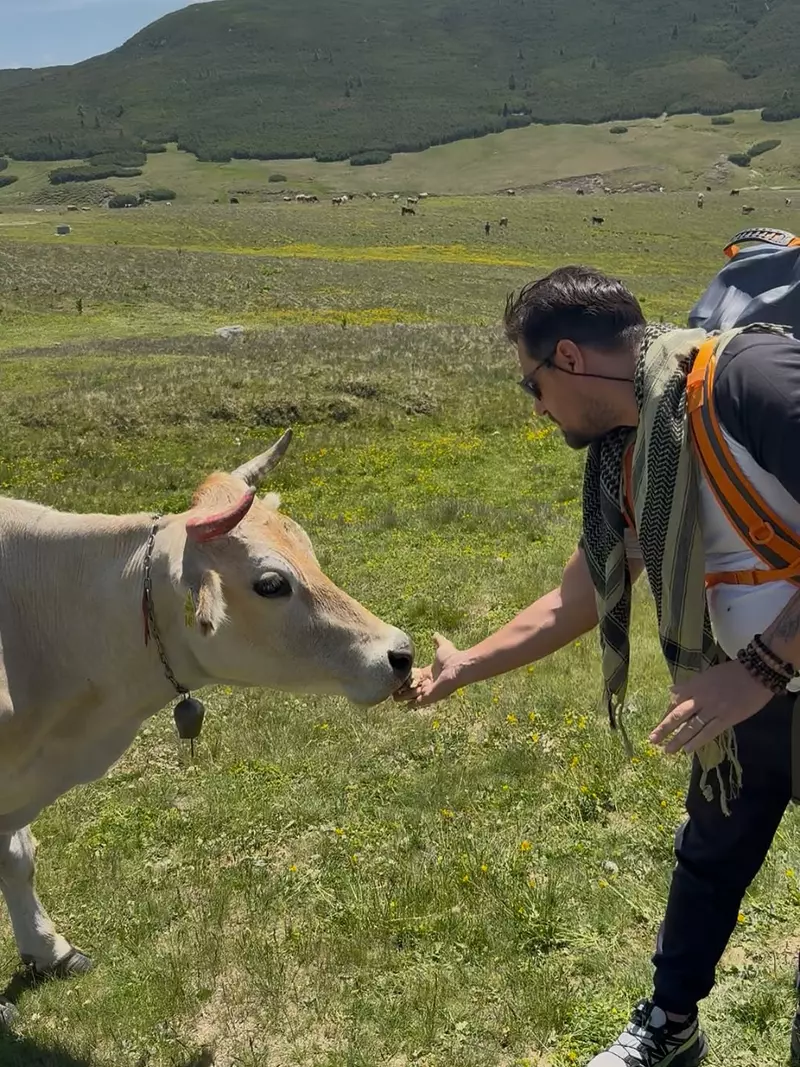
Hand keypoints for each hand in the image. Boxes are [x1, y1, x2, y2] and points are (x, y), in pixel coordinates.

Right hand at [392, 633, 464, 706]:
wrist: (457, 667)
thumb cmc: (451, 657)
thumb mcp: (442, 646)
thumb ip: (438, 641)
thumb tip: (435, 634)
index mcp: (430, 673)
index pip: (416, 676)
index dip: (407, 676)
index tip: (398, 674)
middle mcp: (429, 683)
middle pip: (413, 686)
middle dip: (403, 687)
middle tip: (392, 687)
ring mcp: (429, 691)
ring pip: (413, 695)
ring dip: (403, 696)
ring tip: (392, 696)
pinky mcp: (429, 697)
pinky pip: (417, 702)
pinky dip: (410, 704)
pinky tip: (403, 705)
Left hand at [649, 659, 772, 755]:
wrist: (756, 674)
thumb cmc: (732, 673)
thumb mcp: (706, 675)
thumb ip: (689, 685)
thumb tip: (671, 690)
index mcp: (695, 686)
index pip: (675, 702)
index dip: (666, 715)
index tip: (659, 725)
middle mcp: (700, 698)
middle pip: (678, 716)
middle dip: (664, 728)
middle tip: (653, 740)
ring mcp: (713, 709)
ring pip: (691, 727)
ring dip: (678, 740)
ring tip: (668, 750)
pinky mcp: (726, 719)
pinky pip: (708, 733)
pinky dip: (697, 742)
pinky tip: (687, 750)